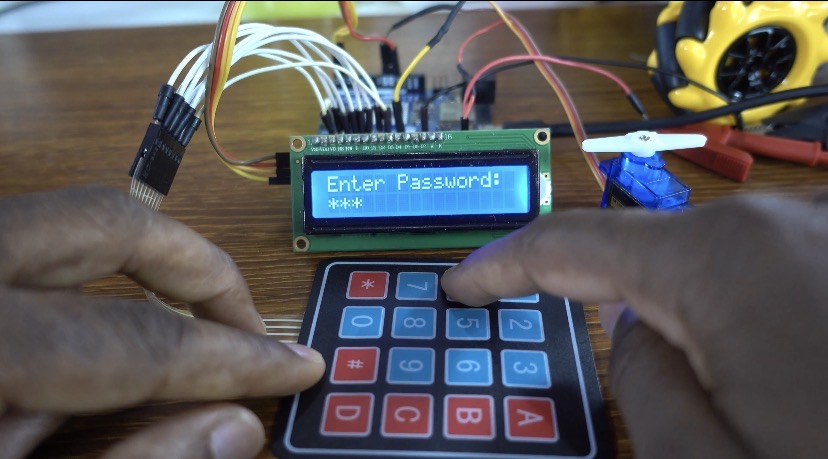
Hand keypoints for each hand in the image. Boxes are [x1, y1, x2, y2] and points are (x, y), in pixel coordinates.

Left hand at [0, 185, 324, 458]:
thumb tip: (232, 429)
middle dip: (200, 269)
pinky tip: (108, 352)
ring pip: (69, 224)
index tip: (291, 367)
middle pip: (109, 224)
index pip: (140, 336)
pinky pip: (26, 253)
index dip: (232, 356)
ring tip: (198, 330)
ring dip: (148, 268)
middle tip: (250, 322)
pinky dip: (81, 291)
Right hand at [442, 192, 827, 458]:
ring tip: (726, 402)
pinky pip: (761, 271)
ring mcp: (818, 232)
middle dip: (609, 307)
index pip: (569, 243)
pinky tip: (769, 373)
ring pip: (709, 266)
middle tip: (610, 374)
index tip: (462, 285)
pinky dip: (737, 313)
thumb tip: (630, 329)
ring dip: (687, 322)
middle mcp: (774, 223)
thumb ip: (635, 385)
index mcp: (721, 261)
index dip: (502, 264)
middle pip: (646, 254)